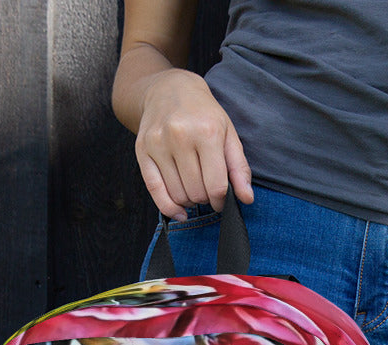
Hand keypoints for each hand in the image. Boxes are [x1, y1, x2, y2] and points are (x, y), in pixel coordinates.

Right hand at [135, 68, 253, 218]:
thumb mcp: (228, 134)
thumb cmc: (204, 114)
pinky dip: (169, 207)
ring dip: (189, 201)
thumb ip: (239, 168)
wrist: (169, 89)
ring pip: (178, 195)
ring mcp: (158, 143)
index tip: (222, 200)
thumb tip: (247, 199)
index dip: (222, 201)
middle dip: (206, 199)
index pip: (216, 186)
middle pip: (197, 193)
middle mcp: (180, 137)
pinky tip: (179, 212)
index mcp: (207, 132)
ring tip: (194, 187)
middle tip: (207, 189)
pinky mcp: (141, 150)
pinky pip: (154, 190)